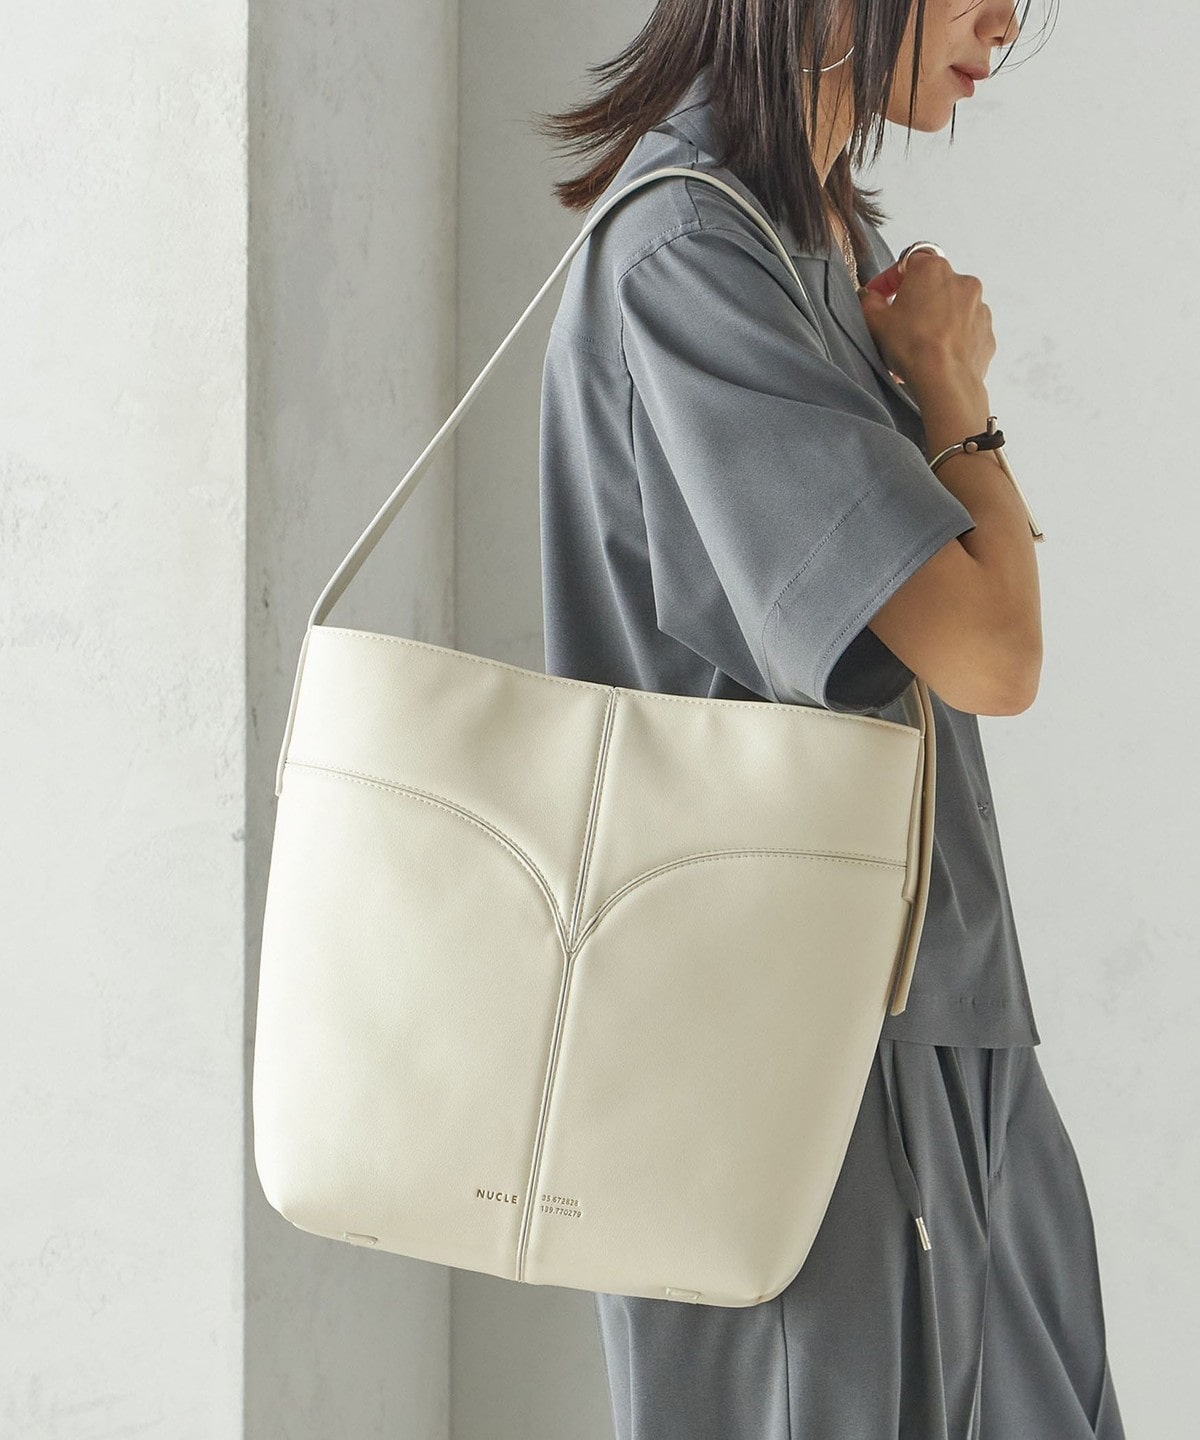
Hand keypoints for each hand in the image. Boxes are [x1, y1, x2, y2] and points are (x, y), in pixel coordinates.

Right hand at [857, 250, 996, 406]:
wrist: (945, 381)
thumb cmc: (913, 347)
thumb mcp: (875, 321)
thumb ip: (869, 301)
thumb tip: (870, 297)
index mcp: (932, 270)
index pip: (908, 261)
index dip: (890, 279)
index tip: (879, 296)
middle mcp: (961, 281)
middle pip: (933, 284)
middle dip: (916, 300)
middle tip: (898, 323)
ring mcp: (978, 306)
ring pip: (951, 306)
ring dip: (935, 318)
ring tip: (918, 344)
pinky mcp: (986, 331)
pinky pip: (965, 329)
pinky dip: (952, 337)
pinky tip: (936, 355)